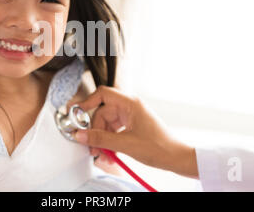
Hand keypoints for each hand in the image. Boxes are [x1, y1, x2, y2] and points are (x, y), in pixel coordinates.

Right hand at [71, 85, 198, 178]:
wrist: (177, 158)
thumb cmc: (159, 147)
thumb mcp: (125, 144)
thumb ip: (100, 139)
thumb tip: (81, 135)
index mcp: (130, 104)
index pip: (103, 94)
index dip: (87, 102)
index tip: (76, 114)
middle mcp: (130, 107)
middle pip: (103, 113)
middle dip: (95, 130)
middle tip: (90, 146)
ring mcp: (131, 117)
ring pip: (108, 124)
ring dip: (102, 139)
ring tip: (101, 154)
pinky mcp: (133, 127)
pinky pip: (115, 131)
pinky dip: (109, 141)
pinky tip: (108, 154)